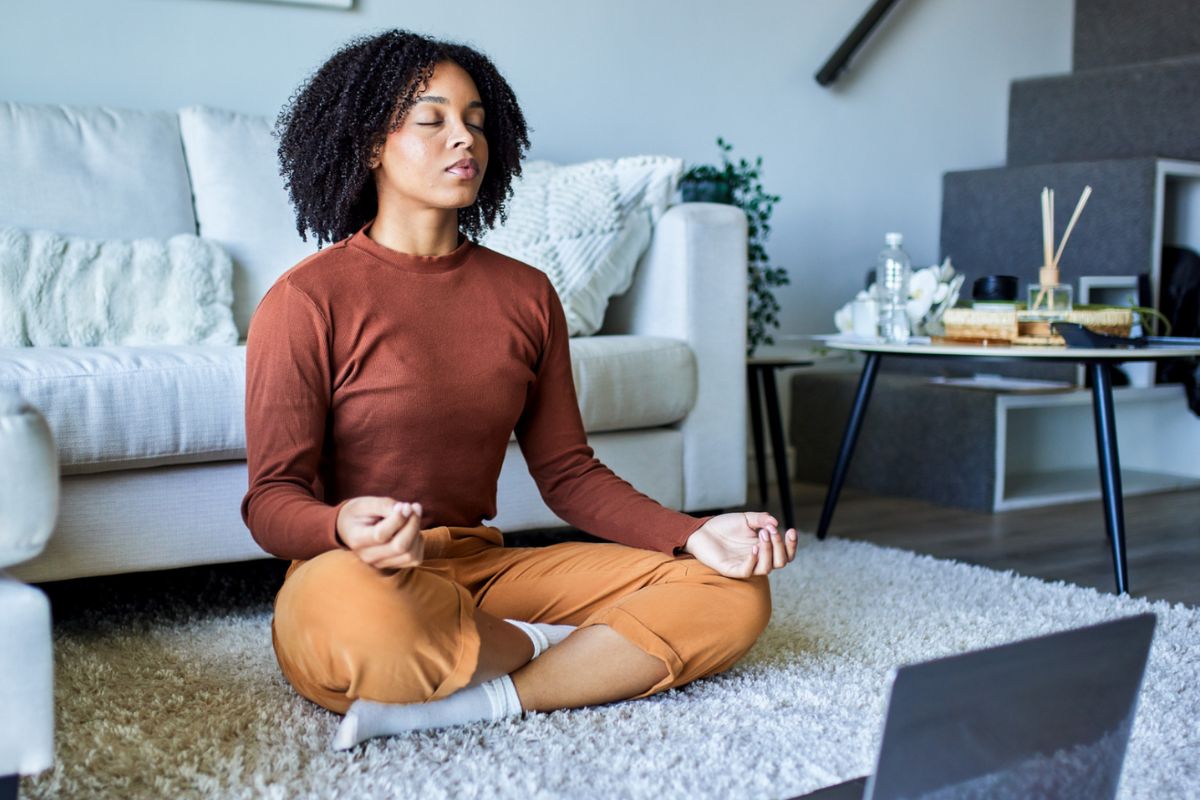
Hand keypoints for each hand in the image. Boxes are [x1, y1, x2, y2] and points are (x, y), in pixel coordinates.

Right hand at [336, 496, 426, 570]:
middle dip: (413, 524)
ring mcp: (381, 563)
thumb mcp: (366, 504)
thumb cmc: (358, 513)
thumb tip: (406, 509)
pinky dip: (418, 543)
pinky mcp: (393, 565)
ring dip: (417, 532)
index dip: (398, 519)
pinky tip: (411, 530)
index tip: (404, 505)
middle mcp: (368, 556)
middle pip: (400, 547)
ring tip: (412, 516)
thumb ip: (385, 505)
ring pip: (410, 555)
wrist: (349, 528)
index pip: (381, 535)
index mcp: (357, 539)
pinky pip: (415, 559)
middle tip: (414, 507)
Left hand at [682, 511, 797, 578]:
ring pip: (767, 568)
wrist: (702, 530)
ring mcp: (745, 566)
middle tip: (771, 531)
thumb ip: (761, 520)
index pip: (785, 554)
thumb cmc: (724, 526)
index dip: (791, 545)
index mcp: (764, 549)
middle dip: (780, 546)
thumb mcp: (746, 519)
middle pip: (780, 562)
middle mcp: (758, 559)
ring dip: (768, 551)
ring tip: (762, 535)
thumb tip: (776, 524)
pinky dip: (753, 560)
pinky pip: (747, 571)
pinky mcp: (731, 570)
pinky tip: (754, 548)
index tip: (791, 530)